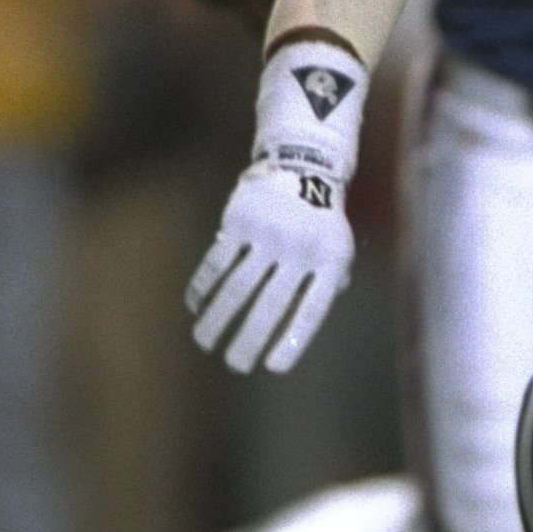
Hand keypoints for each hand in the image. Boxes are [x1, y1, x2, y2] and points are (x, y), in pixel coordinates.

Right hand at [187, 162, 353, 372]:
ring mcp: (268, 234)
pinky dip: (203, 286)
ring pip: (237, 287)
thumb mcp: (337, 250)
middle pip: (270, 305)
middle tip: (235, 364)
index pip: (311, 310)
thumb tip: (297, 329)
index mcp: (329, 260)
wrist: (303, 164)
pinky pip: (218, 262)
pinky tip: (195, 305)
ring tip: (206, 341)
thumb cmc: (321, 221)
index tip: (273, 367)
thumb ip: (324, 288)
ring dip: (218, 318)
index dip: (292, 341)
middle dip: (249, 339)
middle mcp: (299, 249)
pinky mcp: (240, 221)